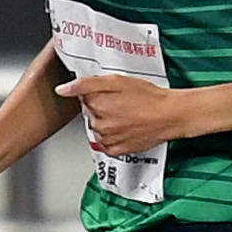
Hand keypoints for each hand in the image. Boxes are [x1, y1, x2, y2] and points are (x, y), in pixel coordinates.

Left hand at [62, 70, 189, 155]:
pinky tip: (127, 128)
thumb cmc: (148, 96)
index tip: (112, 92)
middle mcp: (98, 124)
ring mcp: (107, 139)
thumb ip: (85, 84)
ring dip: (109, 122)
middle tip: (123, 103)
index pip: (84, 98)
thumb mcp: (116, 80)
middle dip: (103, 107)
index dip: (98, 93)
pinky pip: (106, 144)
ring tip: (128, 115)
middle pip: (91, 114)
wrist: (170, 115)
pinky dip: (113, 137)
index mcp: (95, 105)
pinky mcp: (117, 150)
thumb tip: (62, 90)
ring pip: (99, 128)